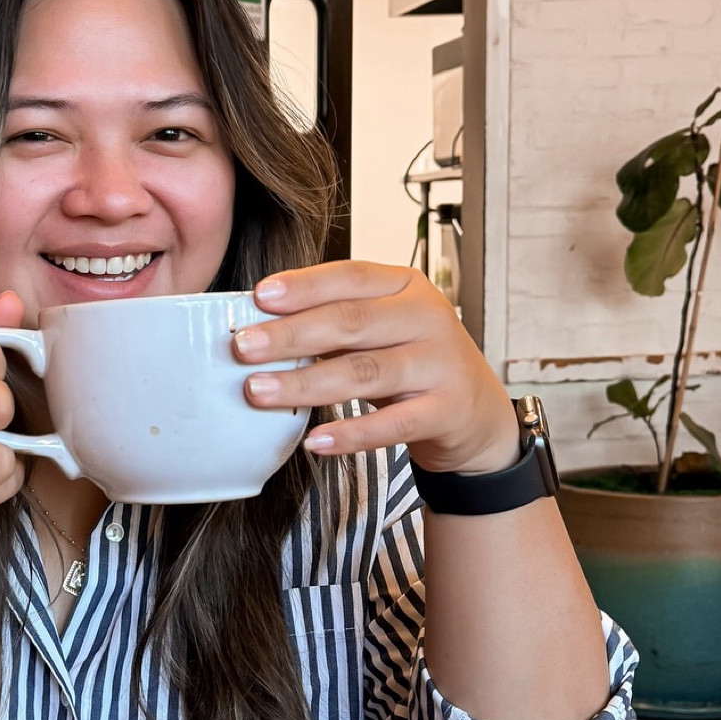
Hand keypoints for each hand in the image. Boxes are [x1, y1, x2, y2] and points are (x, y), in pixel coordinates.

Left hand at [232, 262, 520, 474]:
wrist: (477, 412)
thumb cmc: (414, 363)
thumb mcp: (381, 330)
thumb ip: (333, 324)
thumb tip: (260, 328)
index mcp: (406, 287)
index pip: (350, 278)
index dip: (304, 286)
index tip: (259, 297)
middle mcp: (427, 318)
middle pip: (351, 322)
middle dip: (291, 335)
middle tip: (243, 347)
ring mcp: (440, 364)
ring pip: (365, 372)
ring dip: (306, 383)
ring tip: (259, 392)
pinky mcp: (446, 410)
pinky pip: (393, 424)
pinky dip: (351, 434)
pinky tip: (315, 441)